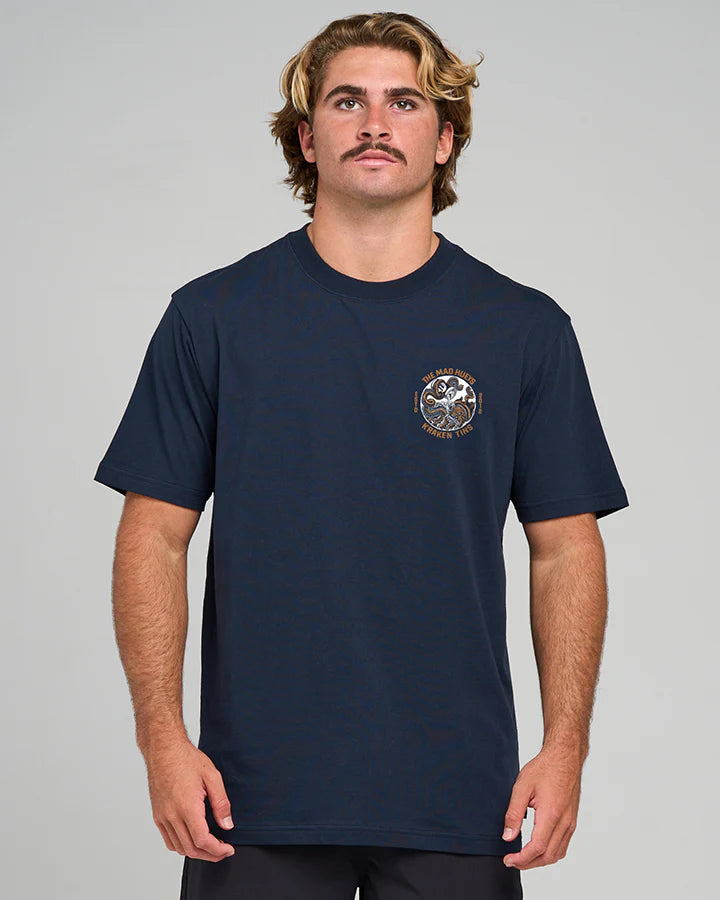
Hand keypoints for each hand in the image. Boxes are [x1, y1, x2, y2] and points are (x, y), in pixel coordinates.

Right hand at [144, 737, 235, 861]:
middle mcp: (172, 815)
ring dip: (196, 852)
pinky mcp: (157, 815)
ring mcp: (162, 817)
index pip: (202, 841)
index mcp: (187, 807)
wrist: (164, 750)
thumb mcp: (212, 776)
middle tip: (223, 851)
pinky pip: (169, 840)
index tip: (228, 849)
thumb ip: (221, 803)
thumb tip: (227, 825)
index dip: (217, 850)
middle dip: (210, 855)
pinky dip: (182, 846)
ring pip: (179, 848)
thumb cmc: (187, 759)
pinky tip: (193, 840)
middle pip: (191, 849)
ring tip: (211, 847)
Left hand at [501, 745, 581, 869]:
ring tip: (523, 857)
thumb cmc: (544, 768)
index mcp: (551, 814)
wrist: (564, 758)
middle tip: (512, 861)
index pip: (537, 848)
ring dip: (540, 861)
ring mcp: (571, 823)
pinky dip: (550, 853)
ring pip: (557, 854)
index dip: (522, 859)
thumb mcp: (522, 786)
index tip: (508, 860)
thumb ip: (513, 813)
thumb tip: (508, 836)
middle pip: (548, 856)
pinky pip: (563, 845)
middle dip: (529, 863)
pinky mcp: (572, 821)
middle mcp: (564, 822)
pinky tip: (538, 848)